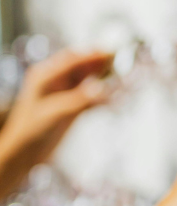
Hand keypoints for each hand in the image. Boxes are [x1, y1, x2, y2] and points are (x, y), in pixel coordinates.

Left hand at [0, 49, 111, 198]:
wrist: (25, 154)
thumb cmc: (30, 131)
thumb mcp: (54, 113)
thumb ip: (79, 100)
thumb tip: (102, 89)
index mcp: (45, 76)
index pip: (72, 59)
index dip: (92, 54)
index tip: (110, 52)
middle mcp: (56, 81)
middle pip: (83, 67)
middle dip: (102, 64)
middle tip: (122, 60)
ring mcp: (66, 94)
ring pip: (90, 81)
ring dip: (106, 80)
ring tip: (123, 77)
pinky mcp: (74, 107)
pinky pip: (93, 98)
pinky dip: (104, 97)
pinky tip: (116, 98)